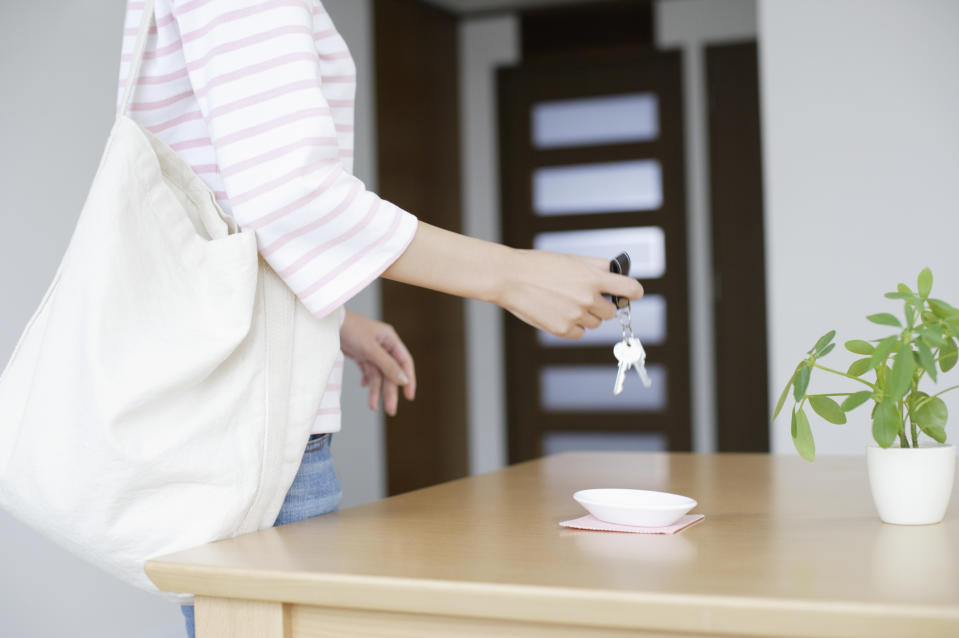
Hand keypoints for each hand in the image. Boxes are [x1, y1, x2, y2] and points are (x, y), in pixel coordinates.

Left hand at [340, 310, 415, 415]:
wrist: (328, 324)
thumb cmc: (351, 330)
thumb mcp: (371, 349)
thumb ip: (388, 365)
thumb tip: (404, 380)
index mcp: (391, 340)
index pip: (405, 363)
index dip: (409, 380)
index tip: (409, 396)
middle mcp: (384, 346)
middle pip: (391, 373)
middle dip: (390, 392)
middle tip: (391, 411)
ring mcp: (372, 351)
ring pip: (378, 375)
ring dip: (376, 391)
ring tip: (373, 407)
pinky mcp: (361, 355)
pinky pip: (368, 371)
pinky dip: (367, 380)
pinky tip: (364, 387)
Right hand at [381, 222, 641, 338]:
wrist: (510, 278)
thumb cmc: (539, 266)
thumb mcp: (571, 259)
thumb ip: (597, 266)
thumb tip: (615, 272)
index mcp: (594, 278)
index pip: (631, 289)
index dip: (633, 292)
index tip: (631, 294)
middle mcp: (588, 298)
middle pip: (611, 311)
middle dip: (602, 305)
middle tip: (584, 297)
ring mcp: (576, 316)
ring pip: (595, 323)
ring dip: (586, 316)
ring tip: (565, 303)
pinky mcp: (562, 330)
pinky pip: (579, 333)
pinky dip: (572, 327)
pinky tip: (558, 313)